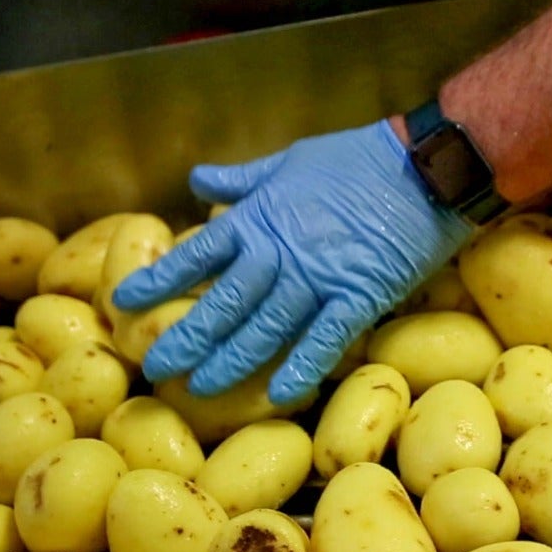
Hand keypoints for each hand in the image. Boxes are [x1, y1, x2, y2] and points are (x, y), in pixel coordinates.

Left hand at [112, 120, 472, 404]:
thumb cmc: (360, 158)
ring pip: (266, 326)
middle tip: (156, 366)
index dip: (160, 279)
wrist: (426, 166)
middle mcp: (280, 251)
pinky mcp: (360, 295)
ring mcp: (319, 276)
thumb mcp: (291, 159)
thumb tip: (198, 180)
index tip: (125, 302)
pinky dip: (305, 365)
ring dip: (233, 360)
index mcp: (260, 216)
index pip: (198, 254)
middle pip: (224, 302)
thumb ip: (244, 178)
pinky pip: (327, 338)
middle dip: (188, 336)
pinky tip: (282, 393)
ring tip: (201, 388)